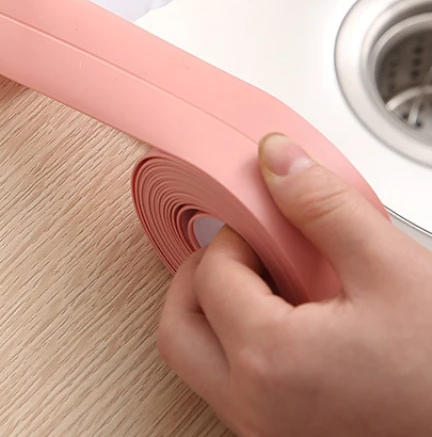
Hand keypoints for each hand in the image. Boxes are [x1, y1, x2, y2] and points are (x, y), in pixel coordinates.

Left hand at [158, 134, 431, 436]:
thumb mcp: (390, 268)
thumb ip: (323, 205)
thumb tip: (275, 159)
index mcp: (271, 361)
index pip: (210, 276)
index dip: (233, 236)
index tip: (263, 225)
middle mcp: (256, 409)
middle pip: (178, 328)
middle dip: (200, 276)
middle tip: (240, 251)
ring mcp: (268, 433)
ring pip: (198, 363)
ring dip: (214, 314)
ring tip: (265, 283)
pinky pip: (233, 389)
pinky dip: (239, 348)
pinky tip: (289, 322)